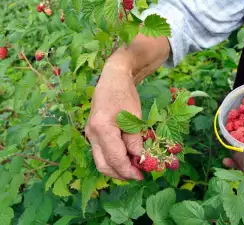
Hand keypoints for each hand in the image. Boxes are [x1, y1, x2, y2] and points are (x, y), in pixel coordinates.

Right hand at [85, 62, 143, 180]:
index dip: (128, 170)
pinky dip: (112, 159)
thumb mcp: (134, 117)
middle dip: (121, 174)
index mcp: (101, 128)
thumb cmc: (125, 94)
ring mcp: (89, 134)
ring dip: (116, 168)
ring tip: (133, 168)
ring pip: (100, 160)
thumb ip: (135, 140)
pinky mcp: (92, 133)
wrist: (113, 79)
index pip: (115, 158)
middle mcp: (91, 134)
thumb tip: (138, 159)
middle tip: (137, 175)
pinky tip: (125, 158)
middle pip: (103, 164)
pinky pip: (100, 152)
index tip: (141, 175)